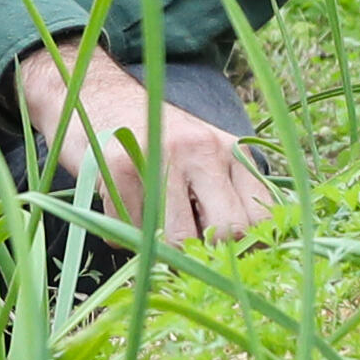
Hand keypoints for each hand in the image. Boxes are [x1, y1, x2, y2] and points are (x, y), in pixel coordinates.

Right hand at [9, 43, 273, 242]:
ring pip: (176, 240)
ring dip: (161, 253)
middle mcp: (203, 150)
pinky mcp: (119, 168)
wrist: (98, 94)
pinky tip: (123, 211)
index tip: (227, 266)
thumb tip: (244, 262)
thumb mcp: (207, 156)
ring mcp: (161, 156)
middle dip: (208, 259)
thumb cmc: (158, 140)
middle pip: (226, 232)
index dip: (248, 254)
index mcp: (233, 151)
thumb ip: (230, 197)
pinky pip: (130, 232)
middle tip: (188, 260)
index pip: (261, 218)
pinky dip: (123, 236)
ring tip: (152, 235)